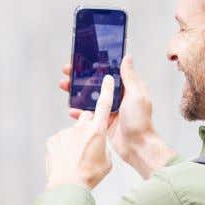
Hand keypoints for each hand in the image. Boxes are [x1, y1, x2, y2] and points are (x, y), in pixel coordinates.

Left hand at [45, 75, 114, 189]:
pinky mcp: (53, 140)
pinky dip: (63, 149)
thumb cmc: (90, 176)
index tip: (107, 79)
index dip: (106, 91)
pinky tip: (65, 161)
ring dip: (74, 142)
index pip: (103, 106)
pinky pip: (60, 140)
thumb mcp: (107, 162)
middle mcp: (81, 128)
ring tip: (75, 160)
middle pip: (86, 118)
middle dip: (88, 126)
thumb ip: (103, 147)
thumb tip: (98, 145)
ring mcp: (65, 133)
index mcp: (97, 131)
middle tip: (88, 143)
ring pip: (72, 132)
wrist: (68, 186)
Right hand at [59, 56, 174, 178]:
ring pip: (89, 97)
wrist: (137, 146)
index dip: (95, 66)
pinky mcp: (103, 121)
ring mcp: (109, 109)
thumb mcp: (136, 95)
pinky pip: (88, 114)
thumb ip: (129, 77)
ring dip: (76, 91)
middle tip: (67, 71)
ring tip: (64, 86)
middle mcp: (118, 97)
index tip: (82, 61)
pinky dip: (79, 111)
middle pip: (96, 83)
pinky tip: (71, 108)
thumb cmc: (140, 121)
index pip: (109, 72)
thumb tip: (127, 57)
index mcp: (127, 88)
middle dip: (81, 77)